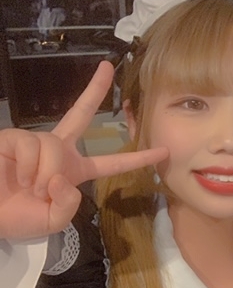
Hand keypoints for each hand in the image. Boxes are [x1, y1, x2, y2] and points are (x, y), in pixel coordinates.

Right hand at [0, 61, 167, 239]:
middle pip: (81, 112)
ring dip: (43, 175)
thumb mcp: (55, 220)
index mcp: (75, 171)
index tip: (162, 151)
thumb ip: (70, 204)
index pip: (112, 163)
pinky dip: (26, 169)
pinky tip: (16, 177)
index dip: (137, 158)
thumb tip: (63, 178)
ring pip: (54, 148)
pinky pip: (31, 147)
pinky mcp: (13, 138)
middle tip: (107, 67)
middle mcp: (58, 149)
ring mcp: (36, 141)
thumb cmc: (18, 218)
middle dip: (94, 89)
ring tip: (29, 188)